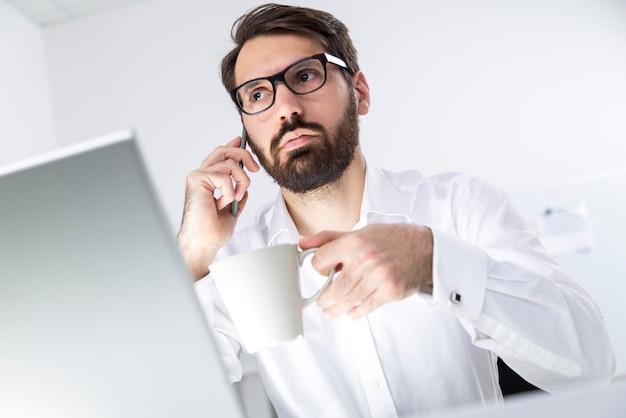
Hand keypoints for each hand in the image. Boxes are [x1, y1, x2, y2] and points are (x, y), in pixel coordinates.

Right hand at [177, 136, 258, 280]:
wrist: (204, 243)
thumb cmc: (212, 231)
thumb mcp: (232, 210)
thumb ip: (237, 195)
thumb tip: (244, 186)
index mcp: (208, 181)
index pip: (220, 156)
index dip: (232, 146)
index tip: (241, 141)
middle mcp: (201, 176)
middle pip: (224, 151)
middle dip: (243, 155)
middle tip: (254, 168)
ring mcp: (198, 177)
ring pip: (229, 164)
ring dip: (241, 182)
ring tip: (235, 198)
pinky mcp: (197, 180)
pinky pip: (224, 177)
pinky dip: (229, 192)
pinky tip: (221, 204)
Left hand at [299, 224, 432, 318]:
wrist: (425, 248)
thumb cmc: (391, 239)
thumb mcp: (359, 231)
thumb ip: (329, 238)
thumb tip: (303, 243)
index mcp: (354, 241)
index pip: (321, 261)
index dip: (319, 267)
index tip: (322, 272)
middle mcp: (365, 259)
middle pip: (333, 288)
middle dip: (324, 298)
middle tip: (322, 302)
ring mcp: (378, 277)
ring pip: (348, 300)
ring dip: (336, 309)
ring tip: (331, 311)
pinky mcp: (390, 291)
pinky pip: (366, 307)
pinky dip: (356, 312)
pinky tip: (352, 311)